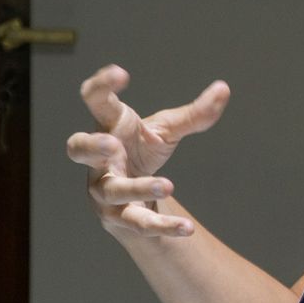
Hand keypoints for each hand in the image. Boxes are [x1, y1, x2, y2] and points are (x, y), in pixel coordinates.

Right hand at [66, 64, 229, 237]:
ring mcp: (103, 189)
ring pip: (112, 191)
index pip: (95, 101)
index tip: (121, 73)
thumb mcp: (168, 129)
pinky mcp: (117, 218)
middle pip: (78, 149)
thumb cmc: (143, 149)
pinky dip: (163, 226)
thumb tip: (224, 89)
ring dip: (138, 188)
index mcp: (109, 126)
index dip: (101, 85)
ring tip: (168, 185)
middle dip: (92, 146)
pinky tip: (187, 229)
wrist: (137, 193)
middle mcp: (98, 158)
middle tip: (112, 143)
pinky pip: (137, 224)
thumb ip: (195, 113)